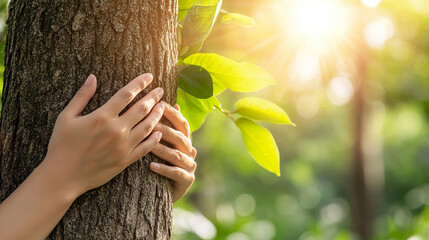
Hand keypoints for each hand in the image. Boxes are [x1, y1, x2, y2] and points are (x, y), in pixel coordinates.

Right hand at [43, 73, 164, 196]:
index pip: (126, 94)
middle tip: (161, 91)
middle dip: (153, 97)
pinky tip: (159, 132)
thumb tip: (92, 77)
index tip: (149, 76)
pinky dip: (154, 139)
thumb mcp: (66, 117)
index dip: (139, 83)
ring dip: (157, 115)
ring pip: (147, 127)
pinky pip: (145, 148)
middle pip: (141, 109)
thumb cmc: (61, 145)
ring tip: (164, 107)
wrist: (62, 177)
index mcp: (102, 116)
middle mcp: (116, 130)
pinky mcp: (125, 160)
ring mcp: (123, 146)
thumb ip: (81, 96)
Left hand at [149, 104, 196, 202]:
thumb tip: (169, 103)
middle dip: (166, 131)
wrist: (165, 191)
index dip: (174, 114)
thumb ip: (165, 127)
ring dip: (163, 149)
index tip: (161, 105)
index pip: (182, 124)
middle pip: (180, 138)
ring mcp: (190, 166)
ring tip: (150, 146)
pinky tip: (151, 166)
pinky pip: (176, 173)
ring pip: (177, 155)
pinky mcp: (187, 180)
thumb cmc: (162, 162)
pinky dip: (164, 169)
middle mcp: (190, 151)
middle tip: (151, 125)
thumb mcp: (163, 143)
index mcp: (185, 140)